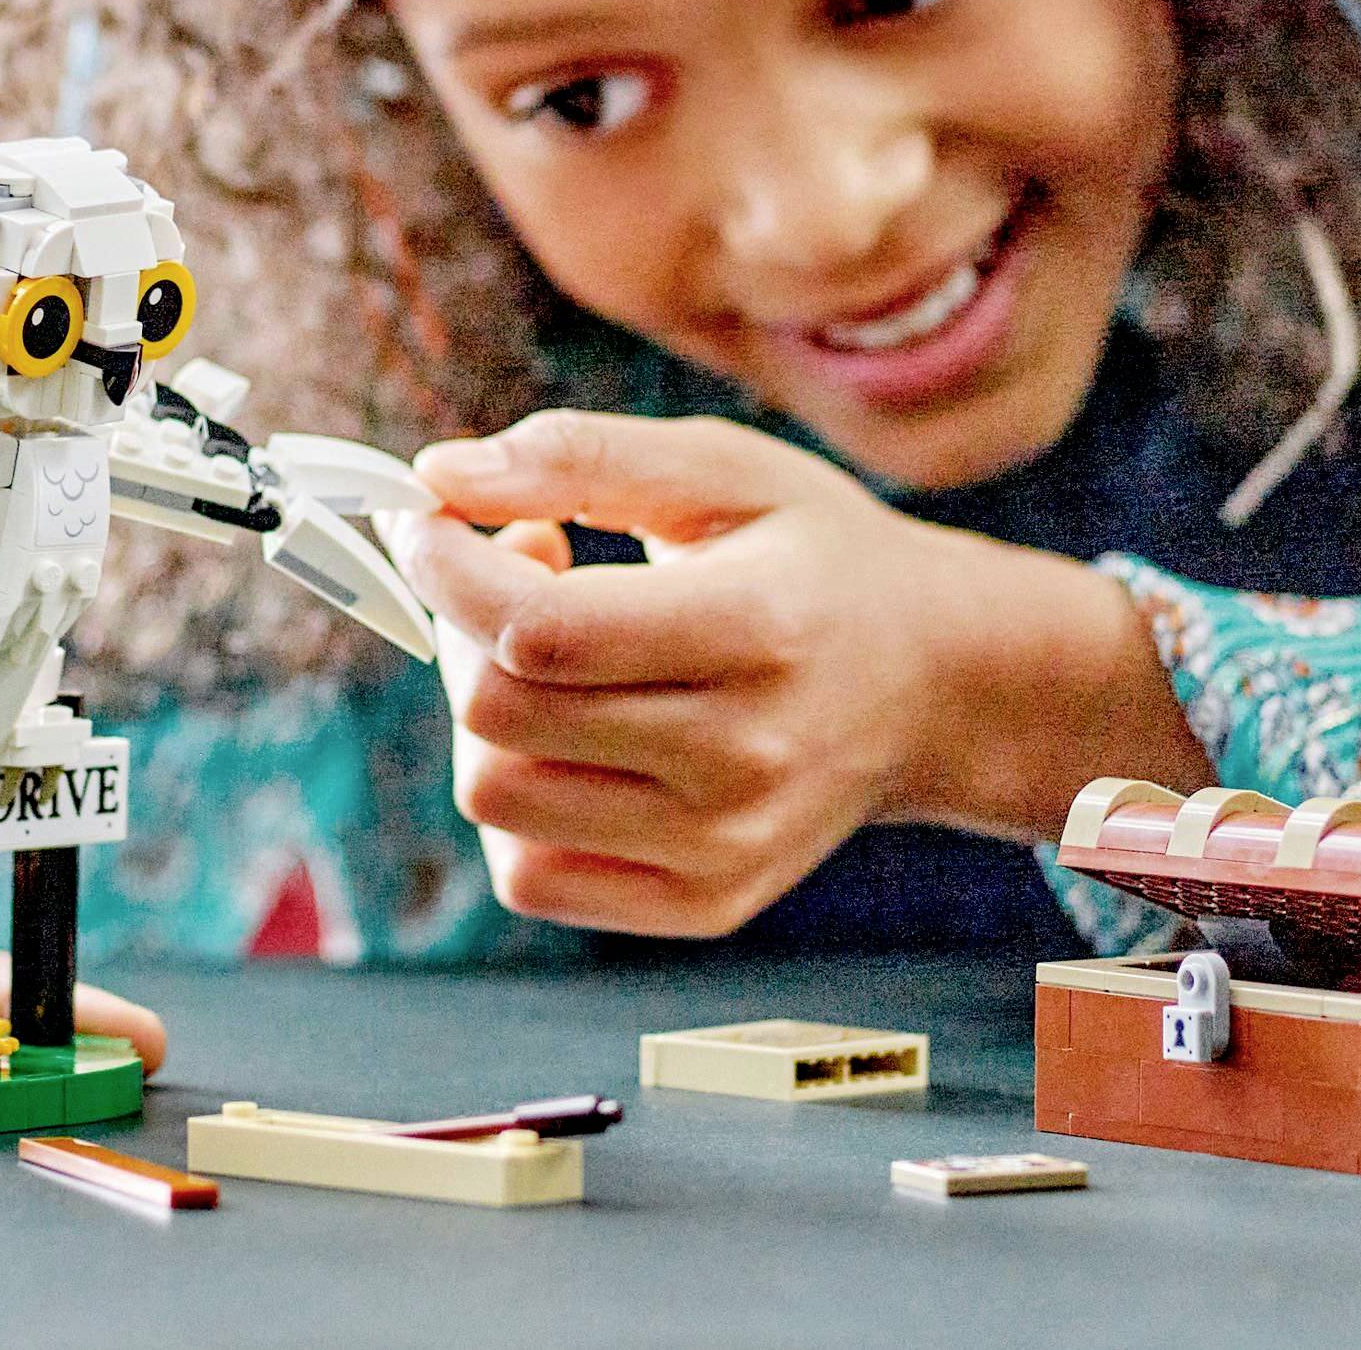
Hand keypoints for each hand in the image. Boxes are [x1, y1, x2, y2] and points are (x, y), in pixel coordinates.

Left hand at [387, 411, 1205, 940]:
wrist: (932, 682)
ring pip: (498, 798)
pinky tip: (568, 728)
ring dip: (484, 708)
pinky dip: (516, 796)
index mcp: (759, 629)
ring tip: (548, 648)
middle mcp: (746, 759)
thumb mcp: (722, 469)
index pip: (542, 629)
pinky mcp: (703, 904)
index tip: (428, 518)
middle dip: (464, 623)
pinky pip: (531, 876)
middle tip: (513, 565)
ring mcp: (725, 849)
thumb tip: (435, 474)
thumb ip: (579, 456)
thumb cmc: (814, 556)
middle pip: (503, 713)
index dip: (451, 566)